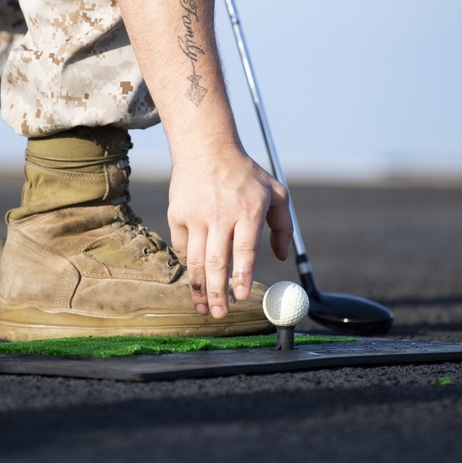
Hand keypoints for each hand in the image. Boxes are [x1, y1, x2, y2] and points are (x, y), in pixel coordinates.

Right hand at [167, 146, 292, 317]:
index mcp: (249, 209)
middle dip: (218, 292)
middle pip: (216, 261)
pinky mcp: (177, 215)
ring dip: (199, 288)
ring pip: (194, 260)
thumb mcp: (275, 193)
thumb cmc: (245, 174)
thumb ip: (283, 226)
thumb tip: (283, 258)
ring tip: (205, 308)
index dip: (241, 275)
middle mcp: (220, 214)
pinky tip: (195, 279)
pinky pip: (181, 248)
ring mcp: (196, 215)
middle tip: (221, 314)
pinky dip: (188, 266)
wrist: (206, 147)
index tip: (240, 296)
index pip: (244, 249)